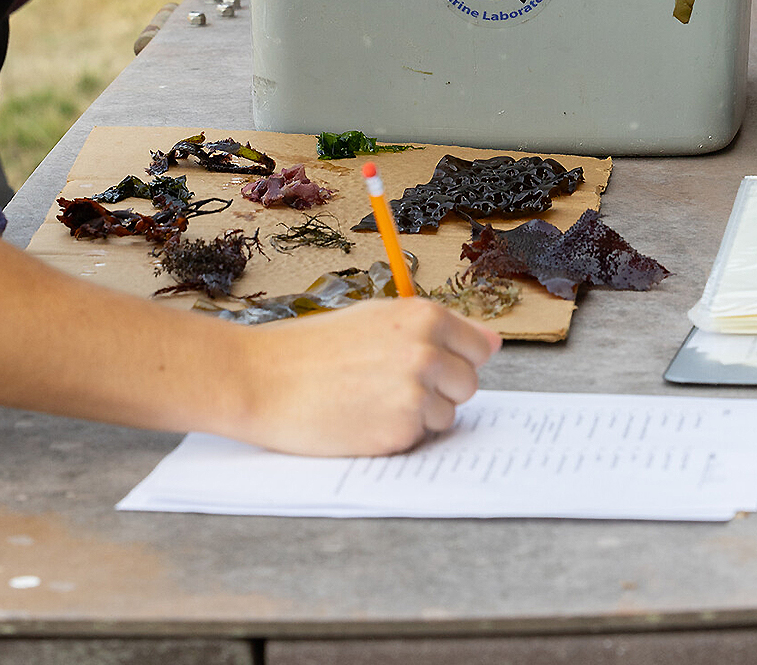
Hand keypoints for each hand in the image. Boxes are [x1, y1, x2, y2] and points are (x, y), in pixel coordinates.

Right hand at [233, 298, 500, 455]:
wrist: (262, 378)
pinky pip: (419, 440)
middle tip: (388, 383)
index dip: (452, 358)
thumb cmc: (313, 347)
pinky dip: (396, 435)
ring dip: (419, 415)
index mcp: (424, 316)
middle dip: (439, 389)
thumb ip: (437, 331)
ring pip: (447, 416)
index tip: (425, 363)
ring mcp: (415, 394)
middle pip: (468, 384)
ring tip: (370, 400)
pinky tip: (361, 419)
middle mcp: (427, 351)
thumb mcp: (377, 320)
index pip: (478, 347)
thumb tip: (493, 342)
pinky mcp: (400, 433)